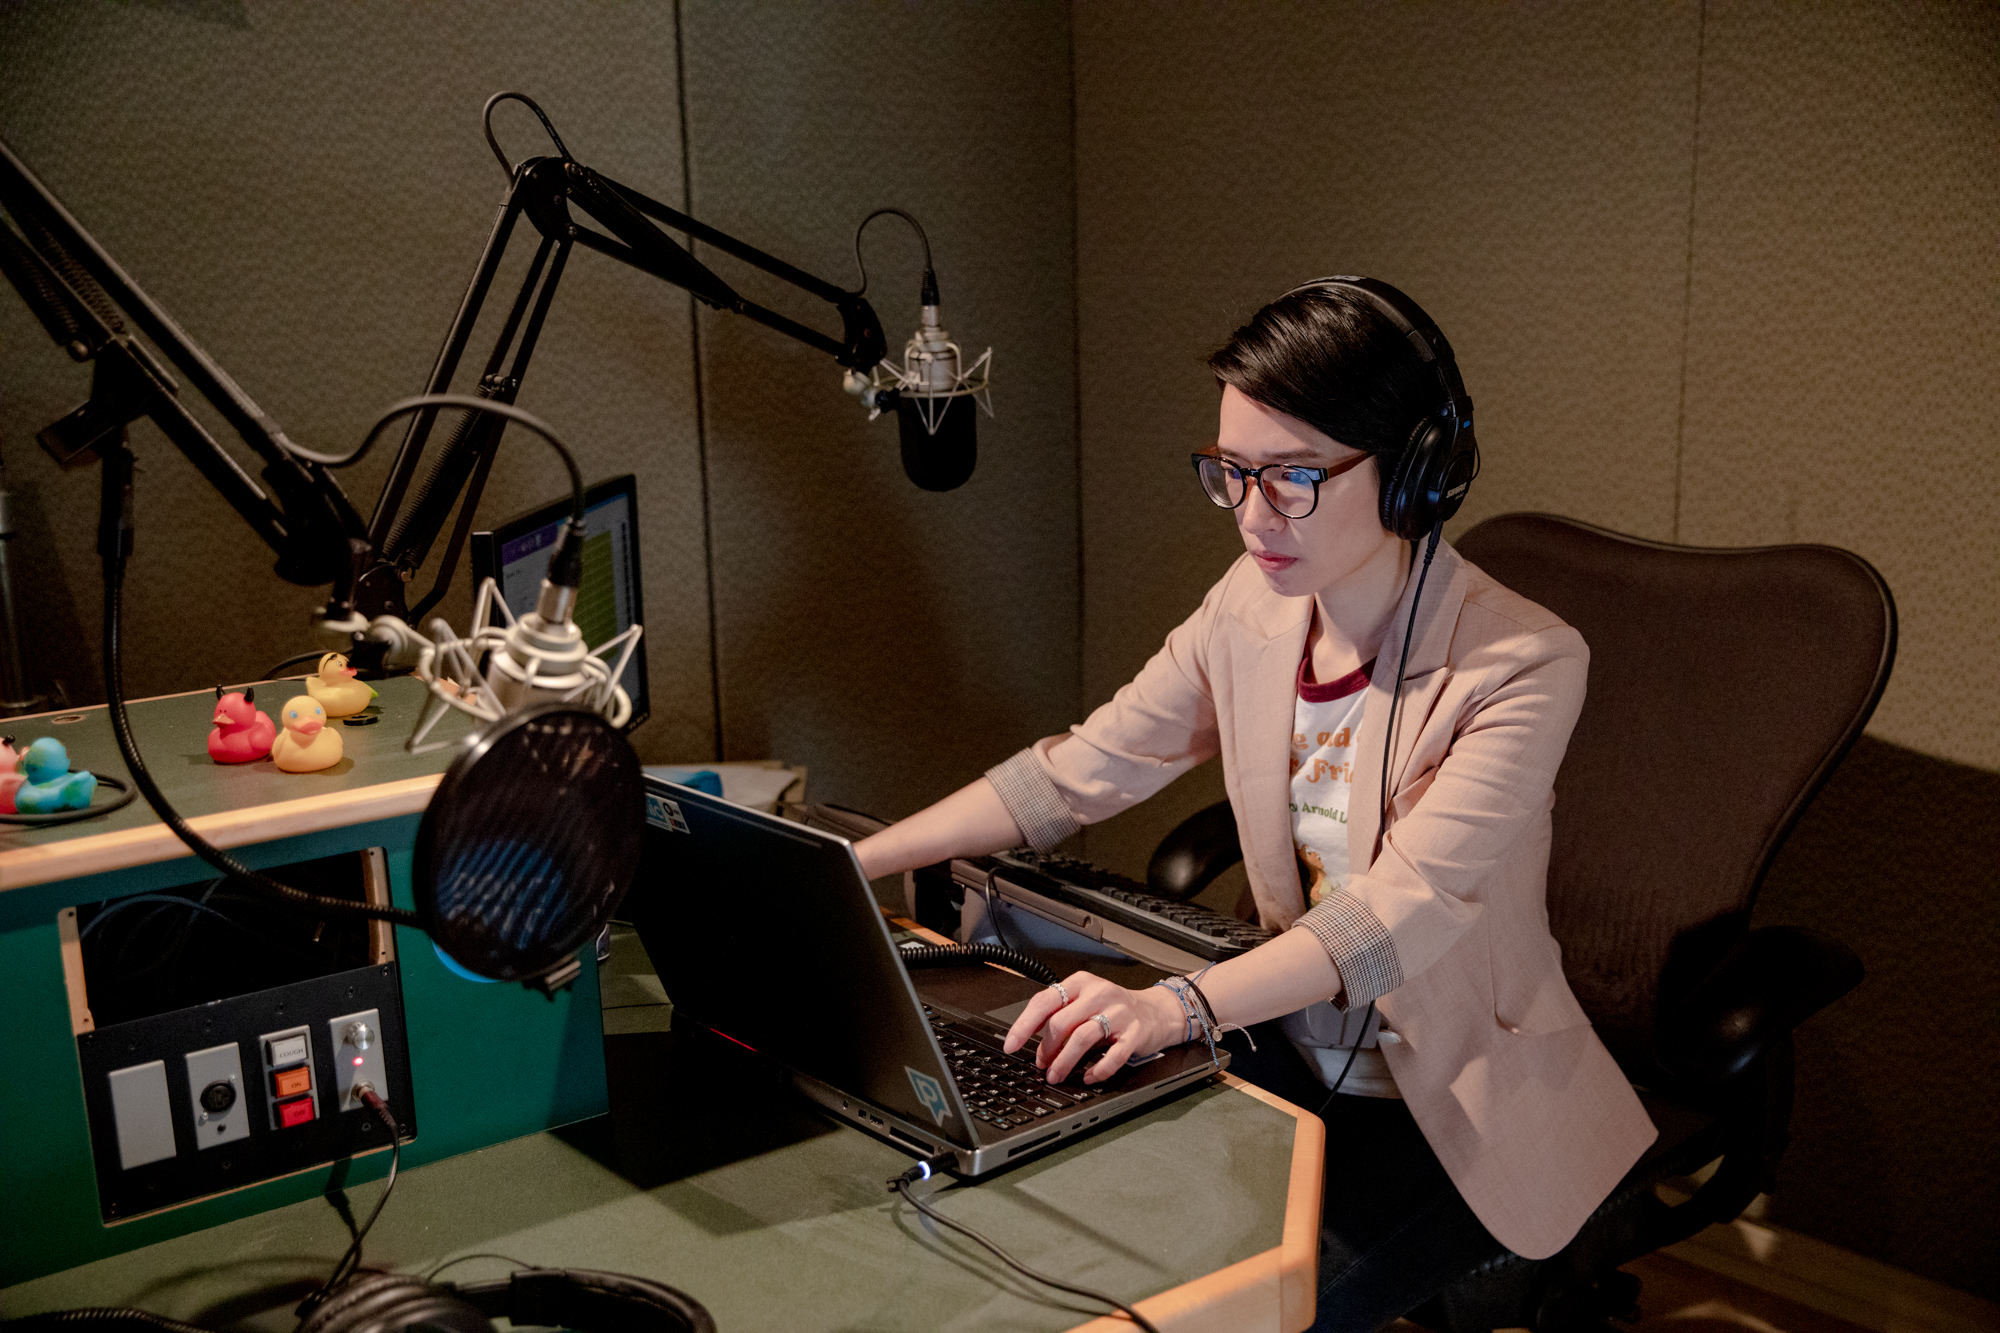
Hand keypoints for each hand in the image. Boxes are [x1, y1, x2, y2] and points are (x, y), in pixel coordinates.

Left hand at [1002, 971, 1186, 1084]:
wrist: (1156, 1011)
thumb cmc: (1113, 1008)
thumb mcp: (1083, 1001)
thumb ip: (1057, 1012)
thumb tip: (1026, 1035)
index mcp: (1080, 983)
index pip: (1044, 1001)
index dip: (1024, 1025)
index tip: (1011, 1044)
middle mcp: (1099, 993)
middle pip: (1061, 1022)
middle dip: (1046, 1048)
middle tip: (1041, 1064)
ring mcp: (1118, 1012)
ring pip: (1082, 1037)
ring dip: (1065, 1062)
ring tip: (1056, 1075)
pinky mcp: (1135, 1032)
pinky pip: (1114, 1055)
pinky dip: (1098, 1069)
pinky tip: (1090, 1076)